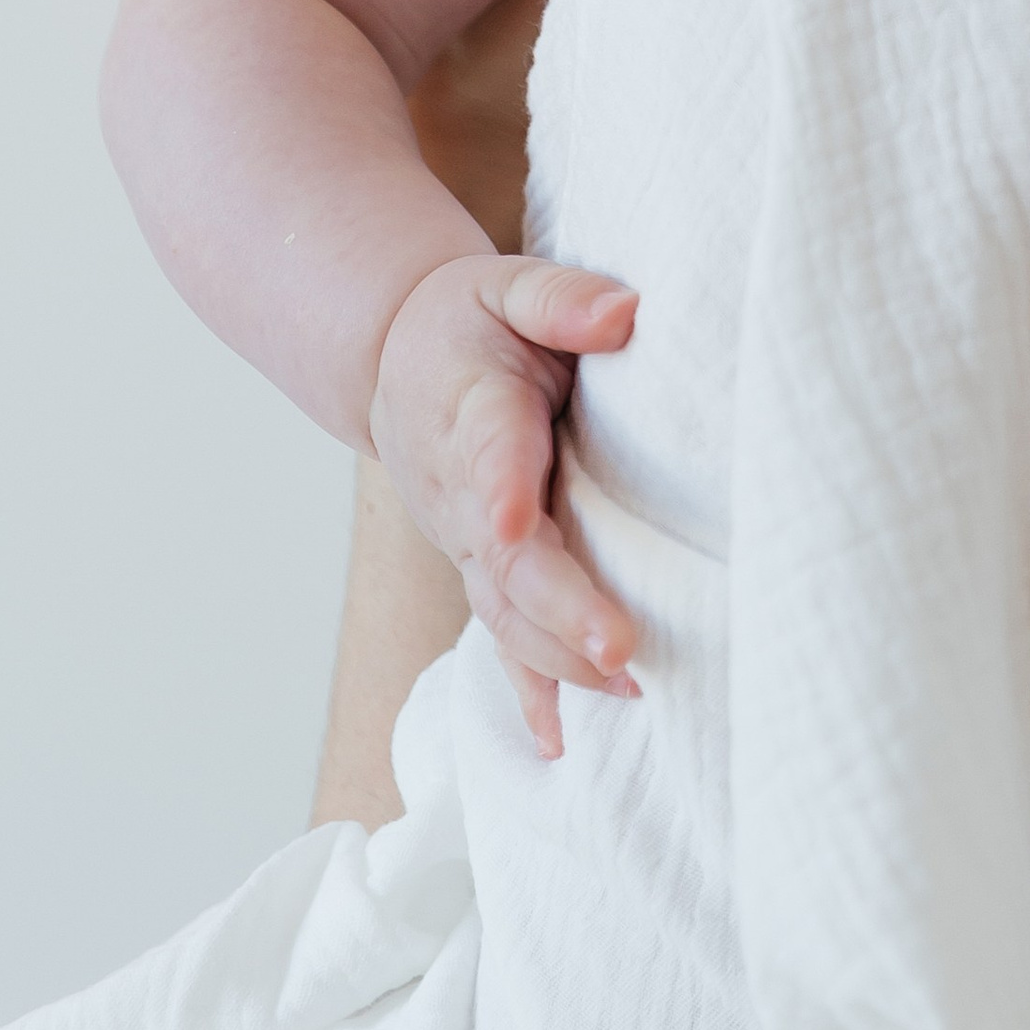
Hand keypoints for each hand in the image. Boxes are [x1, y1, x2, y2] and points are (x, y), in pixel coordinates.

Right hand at [368, 252, 640, 758]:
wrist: (399, 361)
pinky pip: (504, 636)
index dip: (501, 490)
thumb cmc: (471, 321)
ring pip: (507, 610)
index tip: (518, 524)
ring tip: (630, 686)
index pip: (487, 453)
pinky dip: (530, 689)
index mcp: (471, 411)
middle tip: (620, 645)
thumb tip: (626, 313)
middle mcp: (462, 492)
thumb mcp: (507, 286)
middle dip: (560, 605)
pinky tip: (557, 743)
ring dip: (561, 655)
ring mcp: (466, 540)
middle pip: (505, 559)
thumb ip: (562, 299)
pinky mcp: (480, 569)